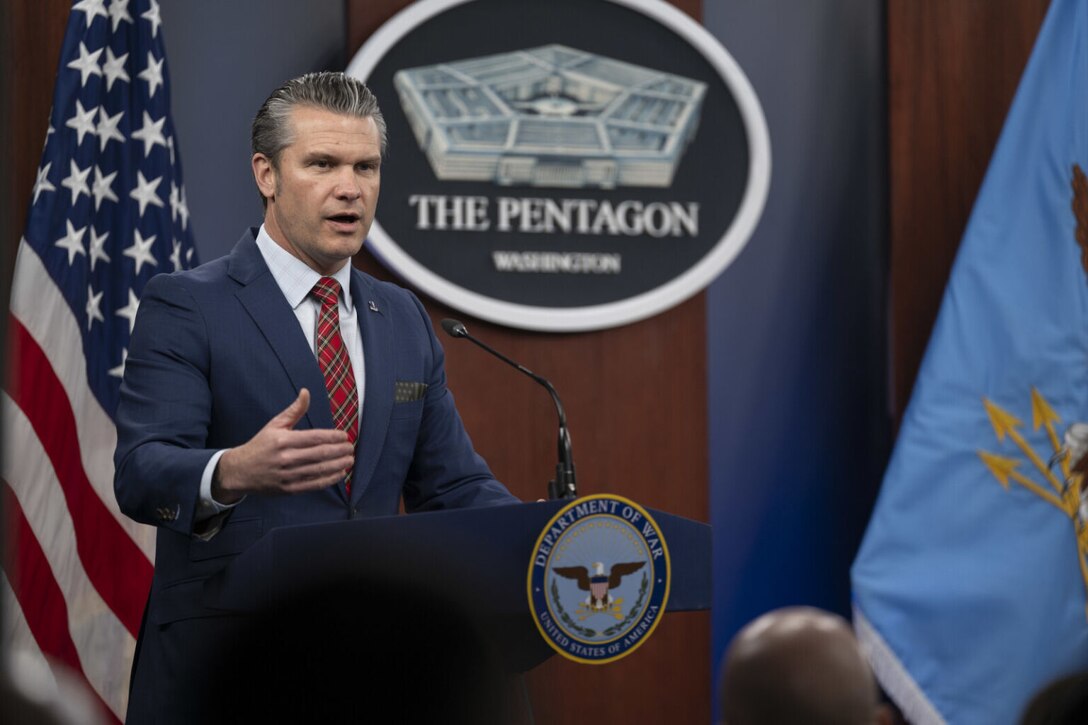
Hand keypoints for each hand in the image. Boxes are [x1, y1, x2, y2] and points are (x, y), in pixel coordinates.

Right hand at [212, 389, 353, 501]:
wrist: (240, 471)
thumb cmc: (260, 445)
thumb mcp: (274, 425)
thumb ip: (294, 410)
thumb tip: (306, 392)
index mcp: (283, 440)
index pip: (314, 437)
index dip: (332, 437)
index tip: (344, 436)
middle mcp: (285, 458)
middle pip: (319, 454)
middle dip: (339, 451)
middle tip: (350, 448)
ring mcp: (287, 475)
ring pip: (319, 470)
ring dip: (338, 465)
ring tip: (350, 460)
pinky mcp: (288, 489)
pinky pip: (313, 484)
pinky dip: (329, 480)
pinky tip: (339, 473)